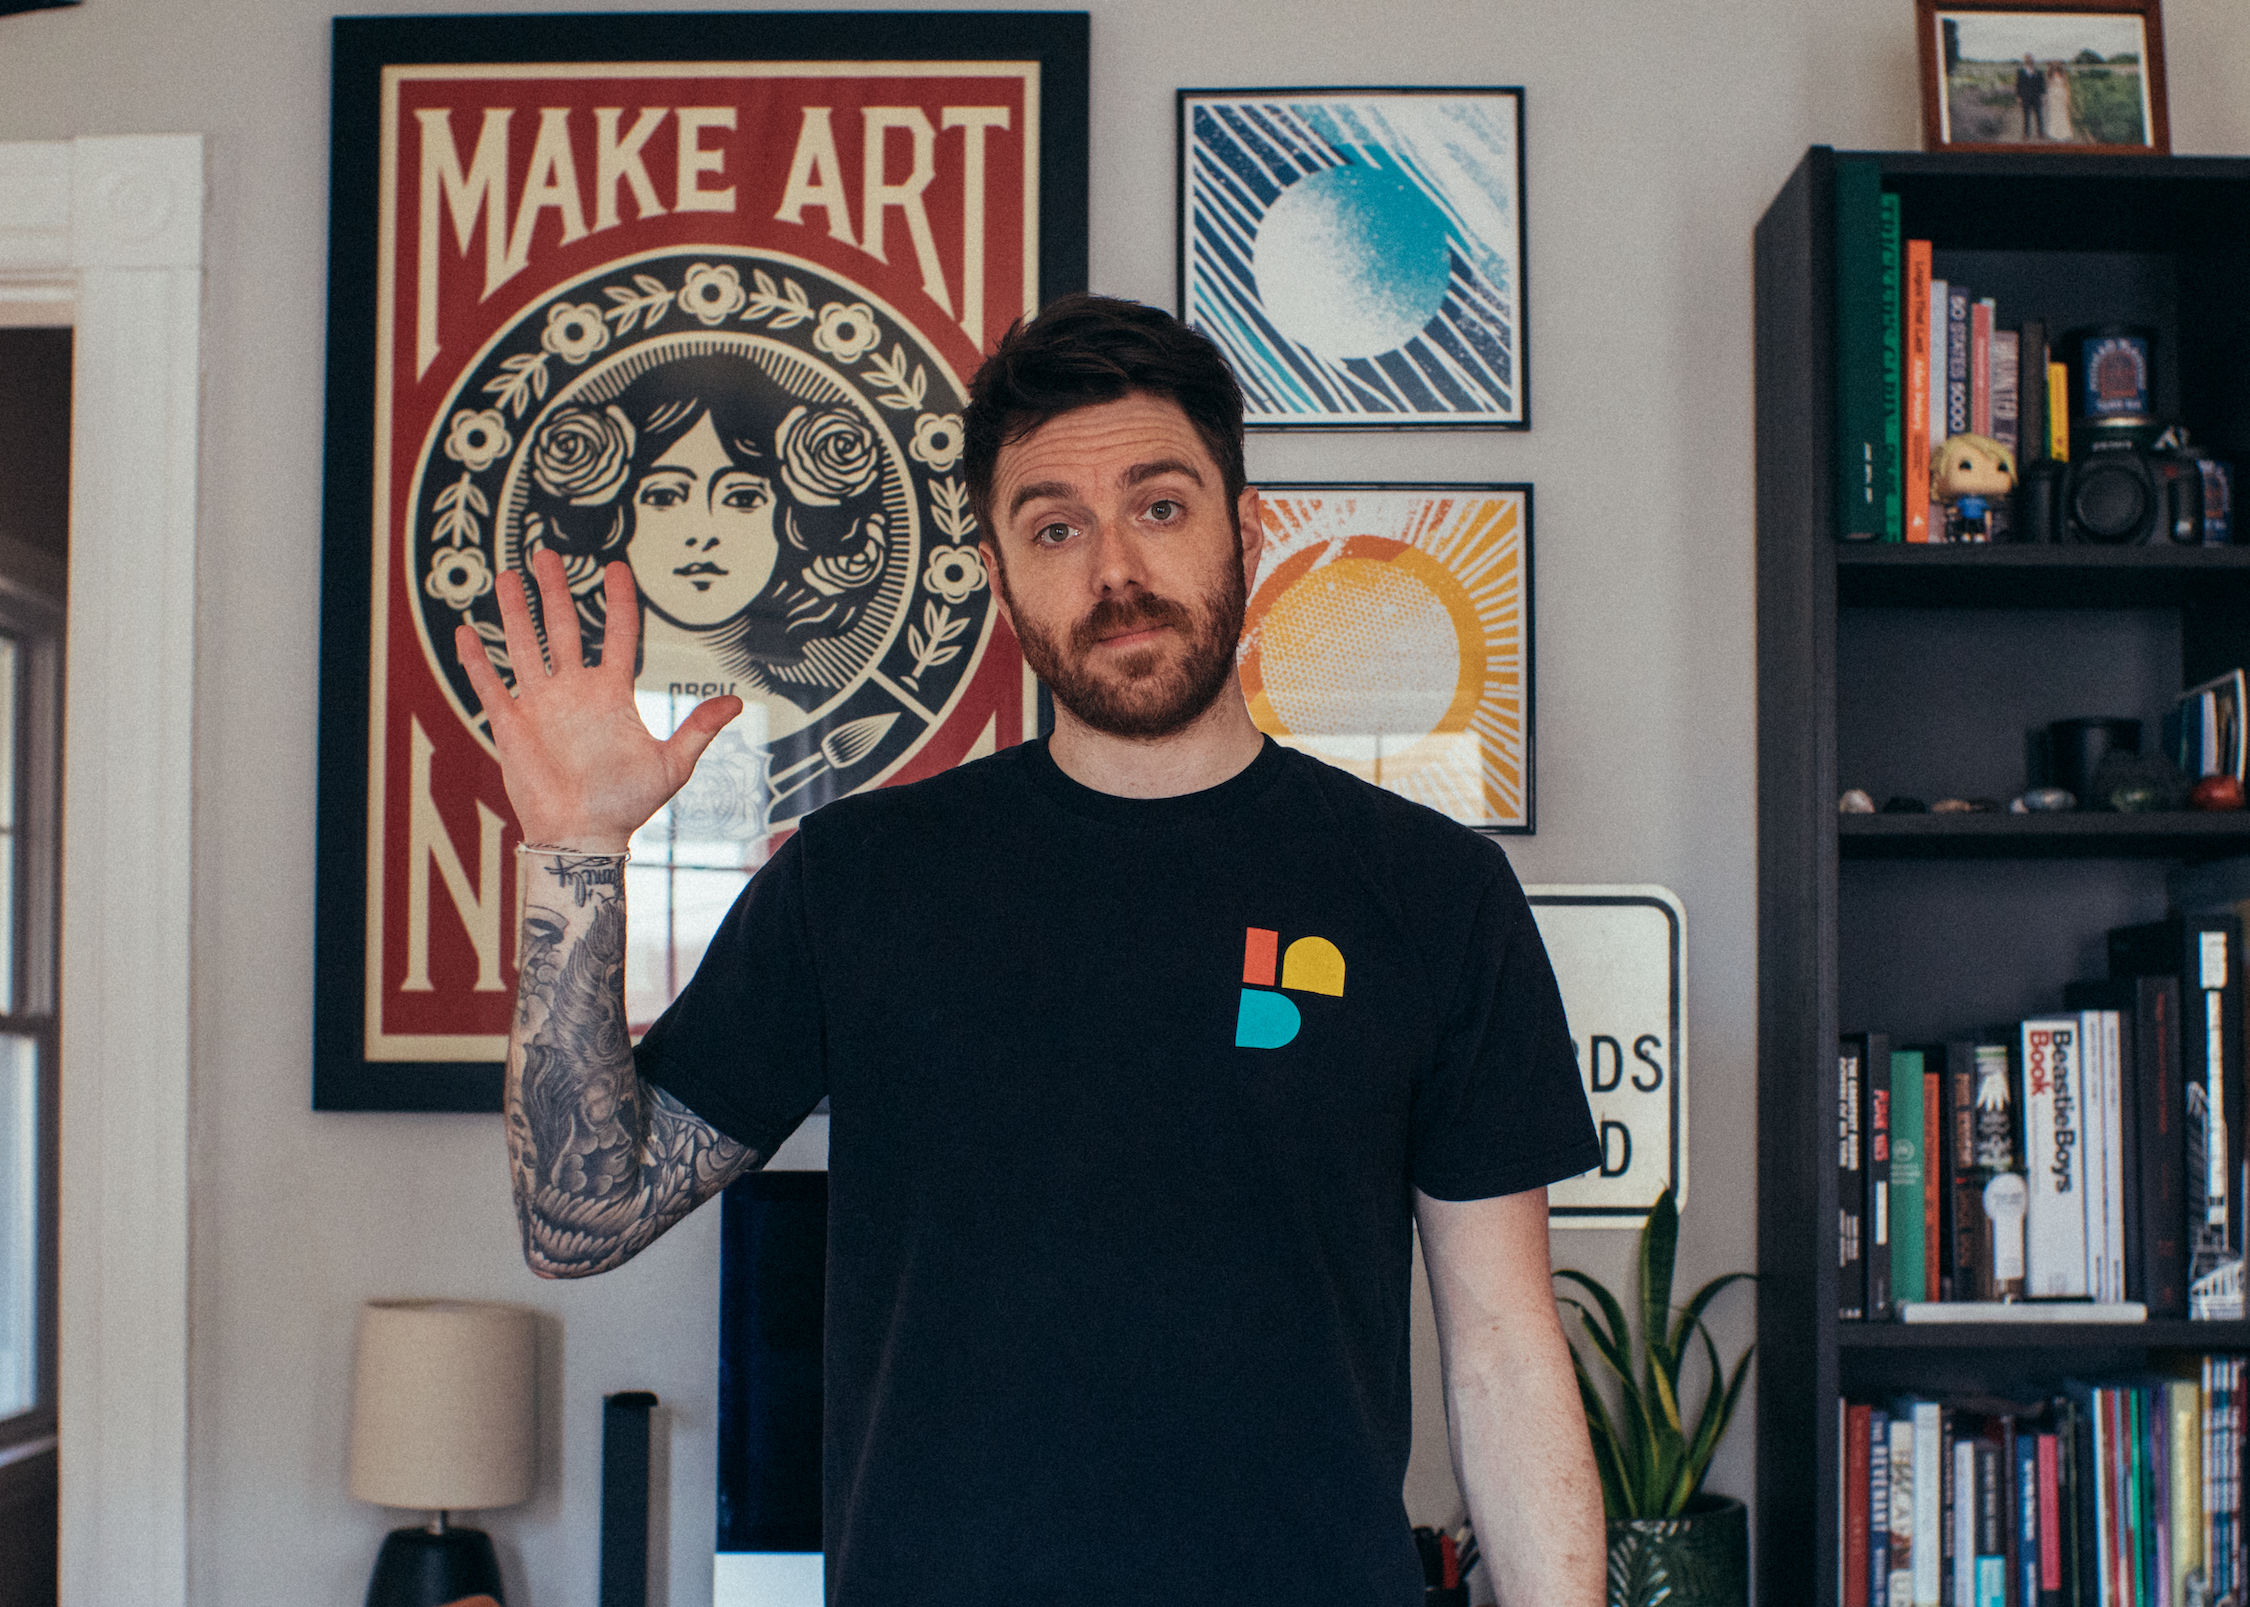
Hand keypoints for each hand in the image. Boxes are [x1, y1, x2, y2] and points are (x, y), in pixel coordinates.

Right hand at [455, 549, 741, 851]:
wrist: (583, 837)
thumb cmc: (627, 805)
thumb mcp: (672, 765)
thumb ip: (698, 728)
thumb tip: (735, 702)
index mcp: (611, 694)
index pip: (617, 635)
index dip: (618, 602)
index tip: (616, 567)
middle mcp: (574, 691)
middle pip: (562, 627)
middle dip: (554, 590)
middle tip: (545, 553)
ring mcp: (541, 705)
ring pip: (523, 646)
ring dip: (515, 612)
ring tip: (508, 576)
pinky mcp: (511, 726)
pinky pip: (490, 686)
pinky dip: (476, 661)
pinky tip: (465, 633)